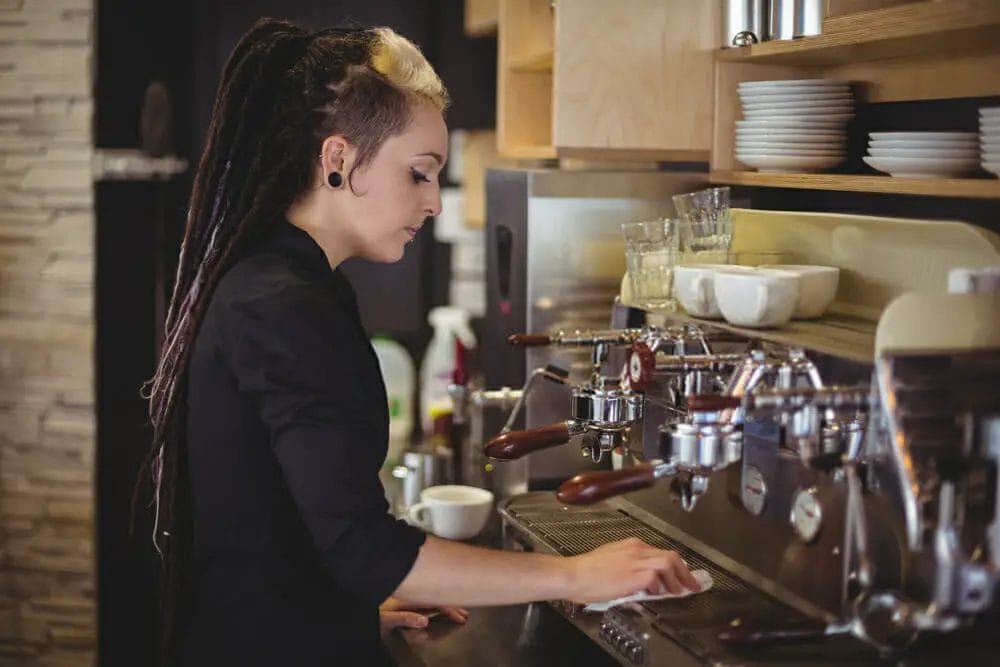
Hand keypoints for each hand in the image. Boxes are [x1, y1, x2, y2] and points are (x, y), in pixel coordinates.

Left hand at [379, 597, 468, 636]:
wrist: (359, 605)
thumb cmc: (372, 614)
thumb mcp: (387, 619)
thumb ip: (405, 618)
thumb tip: (424, 620)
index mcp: (411, 596)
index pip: (436, 601)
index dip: (450, 608)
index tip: (461, 616)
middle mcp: (412, 595)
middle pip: (438, 596)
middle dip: (452, 605)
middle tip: (465, 613)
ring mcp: (410, 597)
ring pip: (433, 598)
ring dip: (447, 604)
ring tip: (459, 610)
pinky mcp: (407, 601)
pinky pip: (427, 602)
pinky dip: (437, 605)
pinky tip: (440, 608)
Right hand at [563, 538, 700, 603]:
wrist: (573, 574)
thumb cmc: (585, 572)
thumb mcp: (610, 562)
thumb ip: (628, 566)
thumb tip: (642, 580)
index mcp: (630, 545)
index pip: (660, 553)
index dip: (675, 566)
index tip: (681, 575)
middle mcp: (636, 549)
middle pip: (670, 556)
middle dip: (685, 572)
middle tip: (692, 584)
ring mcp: (636, 561)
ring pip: (668, 563)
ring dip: (677, 579)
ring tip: (680, 591)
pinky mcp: (634, 574)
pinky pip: (656, 578)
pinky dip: (659, 587)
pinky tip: (656, 594)